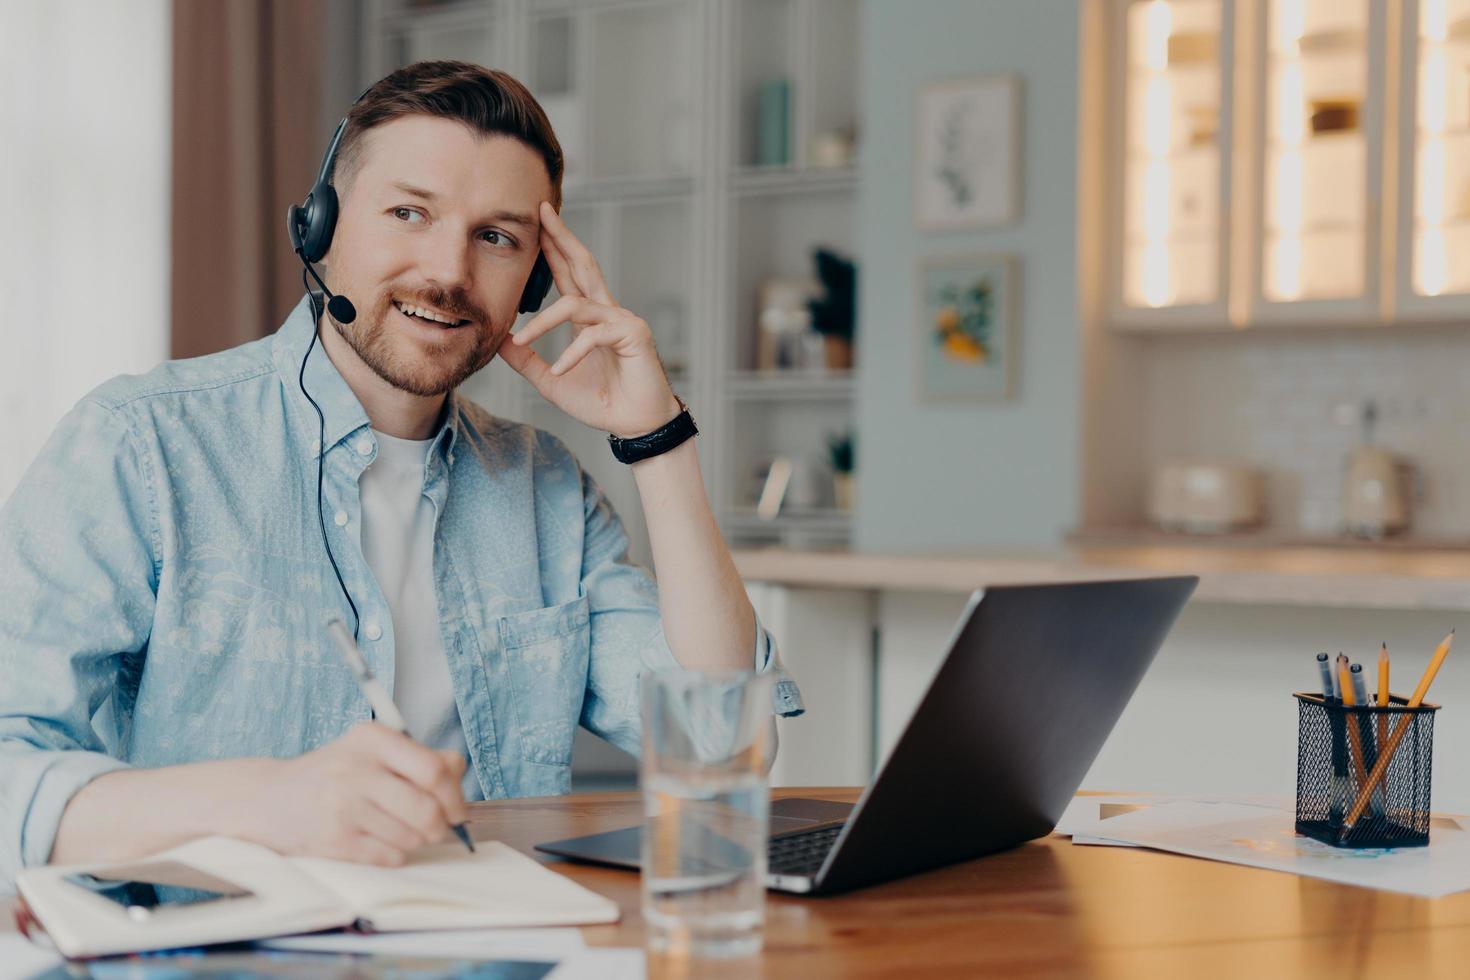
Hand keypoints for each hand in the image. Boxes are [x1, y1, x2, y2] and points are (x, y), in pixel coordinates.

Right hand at [243, 722, 468, 865]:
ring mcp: (342, 806)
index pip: (435, 769)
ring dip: (413, 840)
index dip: (454, 795)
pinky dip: (393, 854)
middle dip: (440, 826)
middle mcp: (356, 768)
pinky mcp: (333, 840)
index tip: (456, 809)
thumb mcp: (372, 751)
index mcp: (372, 739)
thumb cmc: (333, 775)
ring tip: (395, 829)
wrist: (268, 799)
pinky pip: (389, 857)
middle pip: (427, 809)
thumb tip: (459, 770)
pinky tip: (377, 841)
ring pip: (411, 837)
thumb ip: (419, 757)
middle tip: (435, 829)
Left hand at [498, 202, 681, 438]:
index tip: (536, 224)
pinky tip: (561, 371)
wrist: (635, 425)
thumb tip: (501, 342)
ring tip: (524, 338)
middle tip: (541, 213)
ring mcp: (622, 320)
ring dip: (544, 320)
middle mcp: (607, 310)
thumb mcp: (552, 382)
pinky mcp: (632, 334)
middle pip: (583, 264)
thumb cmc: (602, 402)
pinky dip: (572, 354)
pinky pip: (593, 335)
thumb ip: (527, 362)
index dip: (553, 248)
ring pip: (576, 304)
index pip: (569, 274)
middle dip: (562, 238)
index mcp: (590, 317)